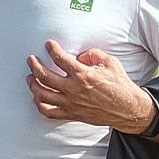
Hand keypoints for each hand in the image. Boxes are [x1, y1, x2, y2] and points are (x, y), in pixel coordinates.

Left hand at [27, 40, 156, 132]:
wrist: (128, 109)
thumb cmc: (121, 86)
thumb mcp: (111, 63)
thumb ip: (93, 55)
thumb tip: (80, 56)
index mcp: (83, 74)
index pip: (60, 58)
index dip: (52, 49)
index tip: (49, 44)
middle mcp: (74, 89)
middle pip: (44, 76)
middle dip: (34, 65)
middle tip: (31, 59)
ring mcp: (71, 103)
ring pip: (42, 94)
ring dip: (33, 84)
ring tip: (30, 77)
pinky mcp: (72, 114)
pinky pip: (50, 112)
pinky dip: (40, 105)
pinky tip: (37, 98)